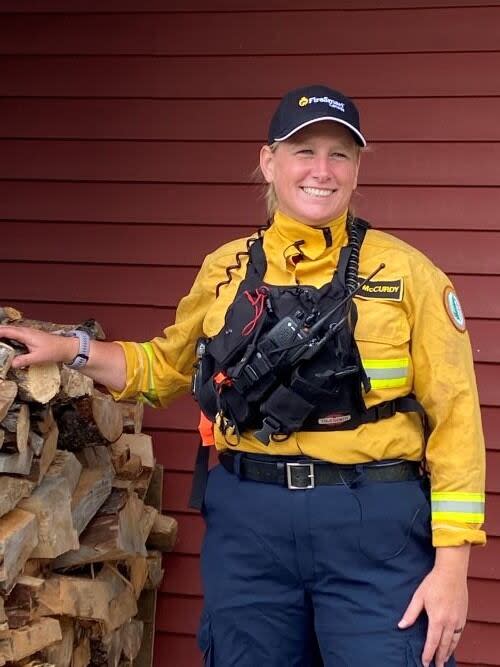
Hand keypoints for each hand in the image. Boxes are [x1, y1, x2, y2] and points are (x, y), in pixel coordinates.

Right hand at [0, 325, 76, 367]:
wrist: (66, 347)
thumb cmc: (53, 351)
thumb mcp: (38, 357)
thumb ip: (24, 360)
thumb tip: (12, 364)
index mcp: (25, 334)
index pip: (6, 331)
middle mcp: (25, 331)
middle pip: (7, 329)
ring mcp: (28, 332)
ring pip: (10, 330)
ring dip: (2, 333)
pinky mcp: (30, 335)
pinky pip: (15, 333)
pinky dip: (7, 335)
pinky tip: (4, 340)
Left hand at [398, 545, 469, 666]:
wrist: (452, 572)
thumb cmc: (433, 583)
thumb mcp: (418, 597)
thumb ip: (410, 613)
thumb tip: (401, 625)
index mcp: (437, 619)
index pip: (432, 642)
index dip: (428, 654)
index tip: (424, 662)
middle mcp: (449, 622)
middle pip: (444, 645)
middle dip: (439, 657)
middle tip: (437, 666)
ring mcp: (458, 620)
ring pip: (454, 641)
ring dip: (448, 652)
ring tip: (444, 659)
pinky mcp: (463, 616)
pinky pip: (460, 634)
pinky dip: (455, 642)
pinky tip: (452, 644)